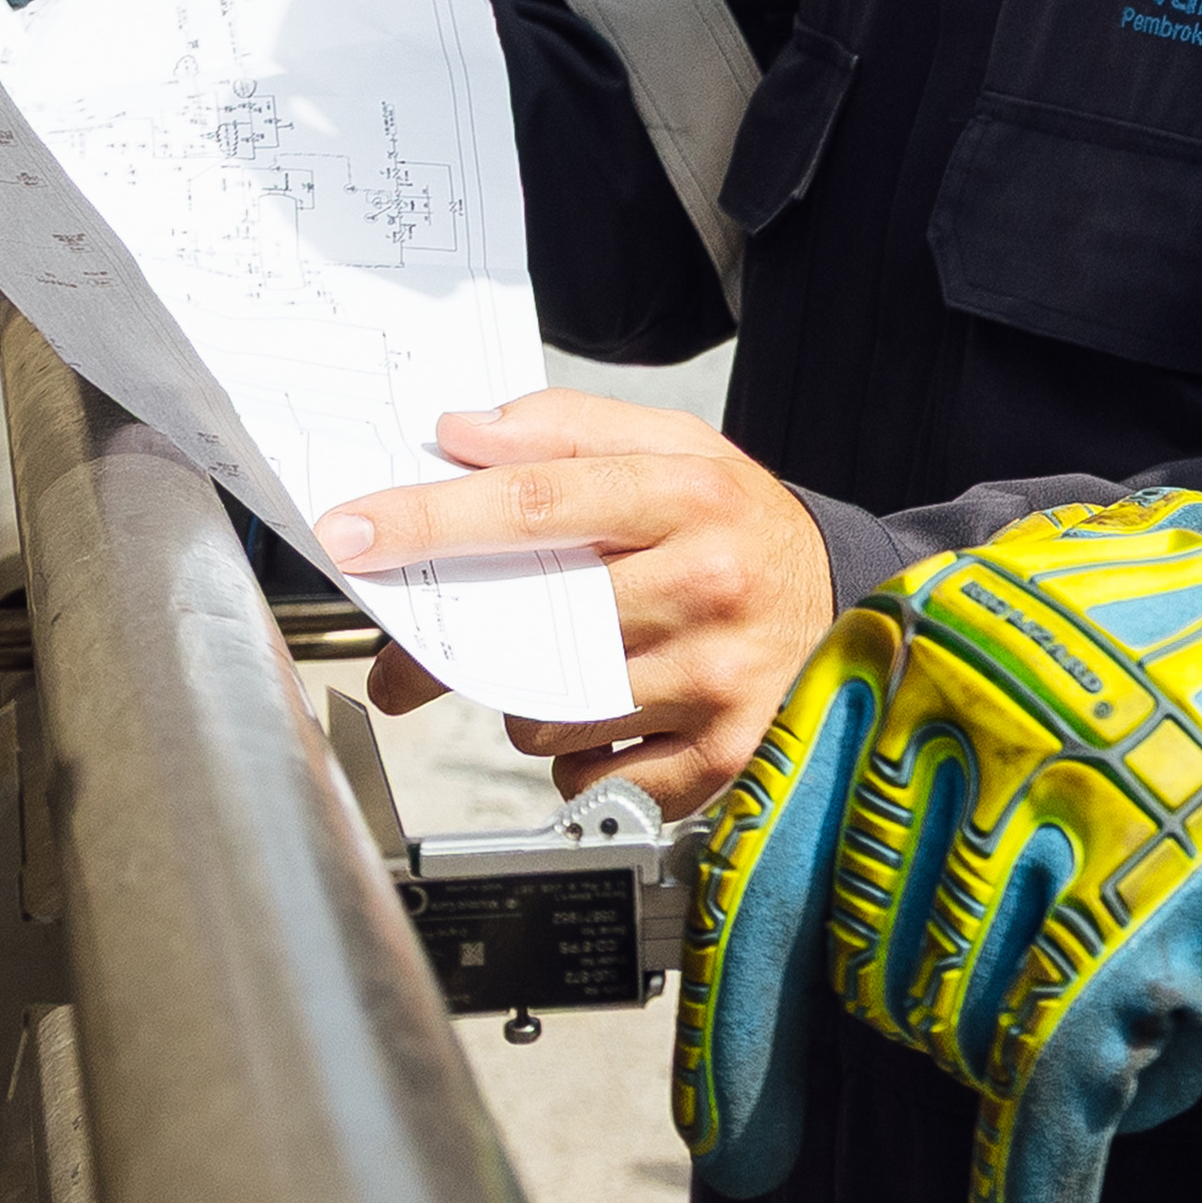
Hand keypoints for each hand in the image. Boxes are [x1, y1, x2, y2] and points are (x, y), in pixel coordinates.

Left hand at [314, 392, 834, 818]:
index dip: (429, 519)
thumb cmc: (739, 524)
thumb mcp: (673, 445)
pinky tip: (617, 715)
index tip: (353, 533)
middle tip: (442, 631)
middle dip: (463, 631)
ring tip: (585, 658)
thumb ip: (562, 426)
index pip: (532, 501)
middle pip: (528, 619)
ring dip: (532, 695)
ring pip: (547, 710)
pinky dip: (577, 755)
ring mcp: (715, 679)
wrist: (848, 604)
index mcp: (687, 492)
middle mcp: (706, 584)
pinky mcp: (719, 758)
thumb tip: (458, 432)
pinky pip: (587, 776)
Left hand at [675, 490, 1201, 1202]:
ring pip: (959, 1025)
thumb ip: (911, 760)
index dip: (735, 1020)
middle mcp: (955, 722)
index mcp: (898, 649)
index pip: (763, 862)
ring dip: (1017, 1063)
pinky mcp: (1146, 909)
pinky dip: (1034, 1176)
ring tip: (1118, 1012)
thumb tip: (838, 946)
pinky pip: (1049, 1084)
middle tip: (999, 1017)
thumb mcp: (1009, 646)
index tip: (727, 1133)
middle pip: (867, 962)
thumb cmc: (1183, 651)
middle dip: (922, 1022)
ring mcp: (1054, 817)